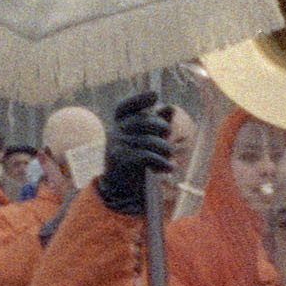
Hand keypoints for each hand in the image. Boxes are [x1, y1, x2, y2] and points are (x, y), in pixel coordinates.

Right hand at [98, 90, 177, 212]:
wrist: (119, 190)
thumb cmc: (135, 161)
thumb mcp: (145, 142)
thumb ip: (157, 125)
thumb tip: (171, 109)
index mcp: (119, 124)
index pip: (125, 107)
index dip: (139, 99)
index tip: (155, 95)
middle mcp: (114, 131)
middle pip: (142, 121)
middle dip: (161, 127)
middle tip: (169, 136)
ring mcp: (115, 145)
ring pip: (148, 140)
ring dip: (164, 149)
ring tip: (169, 158)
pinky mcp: (120, 159)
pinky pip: (146, 155)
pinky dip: (161, 162)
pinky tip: (168, 168)